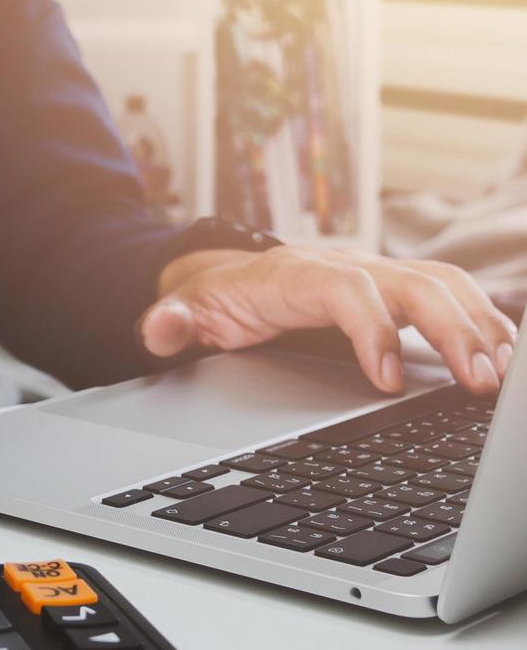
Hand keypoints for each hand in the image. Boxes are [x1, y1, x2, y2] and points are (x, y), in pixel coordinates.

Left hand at [142, 246, 517, 395]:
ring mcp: (374, 274)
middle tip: (478, 383)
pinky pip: (449, 293)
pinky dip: (481, 317)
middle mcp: (344, 266)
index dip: (373, 331)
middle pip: (411, 284)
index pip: (347, 291)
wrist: (225, 276)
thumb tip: (156, 328)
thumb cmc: (215, 298)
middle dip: (450, 330)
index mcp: (295, 275)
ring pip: (440, 285)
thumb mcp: (185, 310)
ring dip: (477, 325)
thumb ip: (170, 321)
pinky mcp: (393, 289)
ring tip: (500, 376)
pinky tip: (500, 355)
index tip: (388, 380)